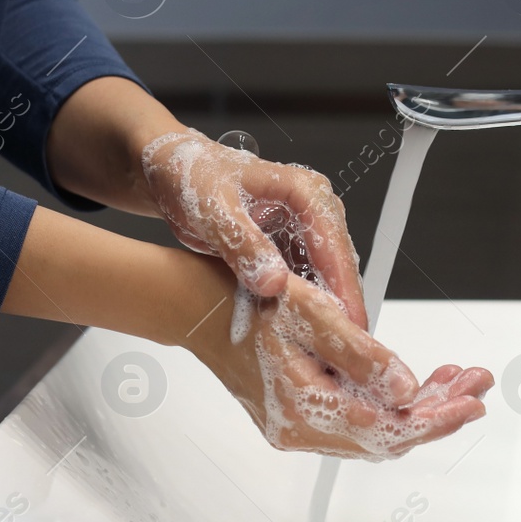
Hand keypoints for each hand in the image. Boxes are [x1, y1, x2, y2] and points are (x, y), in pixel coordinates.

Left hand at [141, 130, 367, 328]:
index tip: (350, 323)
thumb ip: (244, 246)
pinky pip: (300, 281)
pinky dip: (299, 305)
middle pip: (336, 264)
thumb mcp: (214, 211)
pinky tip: (296, 332)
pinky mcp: (285, 247)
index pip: (334, 244)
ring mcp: (299, 230)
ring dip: (321, 309)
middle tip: (342, 347)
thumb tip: (274, 284)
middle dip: (340, 305)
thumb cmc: (191, 178)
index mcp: (304, 191)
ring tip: (322, 348)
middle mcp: (309, 209)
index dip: (344, 287)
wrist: (169, 173)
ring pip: (322, 277)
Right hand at [190, 273, 494, 459]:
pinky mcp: (297, 415)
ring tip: (454, 378)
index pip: (390, 429)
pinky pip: (355, 419)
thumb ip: (362, 356)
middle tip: (475, 383)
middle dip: (437, 409)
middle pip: (387, 436)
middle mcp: (300, 430)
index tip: (473, 400)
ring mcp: (297, 427)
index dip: (438, 416)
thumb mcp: (311, 315)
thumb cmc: (245, 302)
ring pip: (374, 429)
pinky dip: (388, 402)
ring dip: (417, 406)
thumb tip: (407, 389)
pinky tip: (410, 380)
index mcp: (305, 411)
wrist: (196, 306)